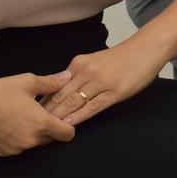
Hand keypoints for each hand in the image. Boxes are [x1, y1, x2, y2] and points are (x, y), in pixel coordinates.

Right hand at [0, 72, 76, 155]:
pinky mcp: (3, 153)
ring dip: (34, 134)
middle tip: (40, 113)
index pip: (68, 135)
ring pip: (34, 144)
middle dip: (50, 128)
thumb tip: (68, 77)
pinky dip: (19, 139)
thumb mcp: (28, 82)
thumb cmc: (0, 91)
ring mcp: (16, 149)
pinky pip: (19, 148)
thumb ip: (51, 82)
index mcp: (41, 124)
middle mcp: (31, 141)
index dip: (68, 126)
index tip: (62, 117)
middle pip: (51, 139)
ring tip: (22, 117)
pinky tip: (10, 124)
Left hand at [42, 37, 164, 124]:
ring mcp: (100, 82)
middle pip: (60, 95)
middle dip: (45, 111)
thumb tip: (61, 90)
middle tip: (31, 125)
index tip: (29, 113)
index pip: (54, 85)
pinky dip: (78, 117)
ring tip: (45, 129)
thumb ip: (78, 74)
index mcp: (78, 63)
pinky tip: (69, 125)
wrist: (146, 49)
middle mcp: (86, 71)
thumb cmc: (122, 57)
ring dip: (58, 116)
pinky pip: (92, 107)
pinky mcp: (114, 92)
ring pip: (73, 101)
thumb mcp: (95, 61)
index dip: (42, 101)